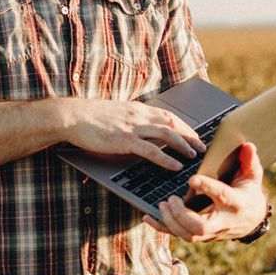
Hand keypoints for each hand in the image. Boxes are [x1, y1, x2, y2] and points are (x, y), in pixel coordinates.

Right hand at [57, 98, 205, 170]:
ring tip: (194, 156)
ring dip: (184, 145)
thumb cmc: (91, 117)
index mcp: (138, 109)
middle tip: (202, 146)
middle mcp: (140, 115)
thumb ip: (132, 119)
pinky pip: (152, 150)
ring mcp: (133, 127)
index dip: (184, 126)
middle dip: (190, 135)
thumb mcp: (117, 113)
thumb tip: (142, 127)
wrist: (73, 116)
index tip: (194, 134)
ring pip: (168, 134)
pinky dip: (167, 158)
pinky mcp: (125, 141)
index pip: (168, 115)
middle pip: (173, 123)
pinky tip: (176, 165)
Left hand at [144, 142, 267, 241]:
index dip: (208, 188)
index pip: (222, 196)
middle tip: (171, 199)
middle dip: (181, 215)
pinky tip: (148, 217)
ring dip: (171, 221)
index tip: (192, 179)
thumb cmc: (249, 193)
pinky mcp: (200, 236)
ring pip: (188, 235)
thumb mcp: (253, 176)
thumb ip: (249, 161)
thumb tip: (248, 145)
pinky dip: (162, 227)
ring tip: (162, 204)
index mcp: (236, 203)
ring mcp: (211, 232)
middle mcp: (223, 221)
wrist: (251, 220)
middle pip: (200, 227)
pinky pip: (179, 235)